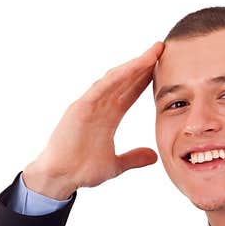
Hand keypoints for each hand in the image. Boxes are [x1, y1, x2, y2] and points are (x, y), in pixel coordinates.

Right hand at [22, 41, 164, 198]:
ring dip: (134, 65)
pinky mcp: (80, 108)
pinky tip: (132, 67)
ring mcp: (90, 105)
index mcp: (108, 116)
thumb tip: (153, 156)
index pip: (130, 92)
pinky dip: (117, 77)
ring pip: (115, 79)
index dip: (145, 78)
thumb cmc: (81, 170)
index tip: (164, 66)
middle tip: (162, 48)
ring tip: (153, 53)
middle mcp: (99, 106)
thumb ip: (133, 158)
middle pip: (125, 80)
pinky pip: (101, 88)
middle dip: (144, 64)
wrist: (60, 178)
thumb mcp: (115, 165)